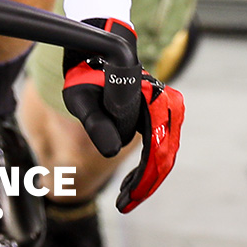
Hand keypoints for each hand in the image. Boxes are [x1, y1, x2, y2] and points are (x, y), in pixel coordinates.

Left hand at [61, 17, 184, 212]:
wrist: (96, 44)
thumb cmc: (86, 72)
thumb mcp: (80, 97)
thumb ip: (96, 122)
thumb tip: (111, 150)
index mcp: (141, 98)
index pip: (150, 148)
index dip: (140, 179)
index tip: (125, 201)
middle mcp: (158, 101)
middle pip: (164, 150)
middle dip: (147, 181)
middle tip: (127, 203)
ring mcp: (161, 103)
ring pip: (166, 146)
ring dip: (151, 172)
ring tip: (131, 193)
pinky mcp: (159, 107)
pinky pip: (163, 138)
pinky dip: (153, 160)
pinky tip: (138, 176)